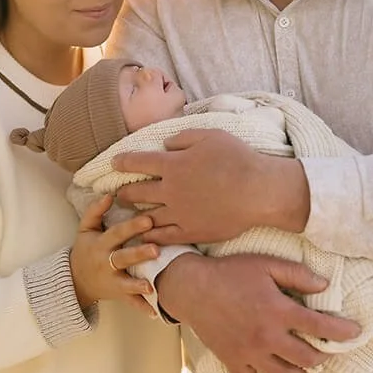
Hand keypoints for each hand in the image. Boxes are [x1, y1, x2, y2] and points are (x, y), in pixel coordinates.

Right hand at [69, 196, 159, 313]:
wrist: (75, 281)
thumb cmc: (85, 250)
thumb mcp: (85, 229)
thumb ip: (95, 211)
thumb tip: (109, 194)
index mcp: (100, 244)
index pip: (117, 233)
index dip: (132, 226)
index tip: (149, 219)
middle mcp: (106, 263)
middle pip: (123, 258)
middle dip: (139, 254)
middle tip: (156, 249)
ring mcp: (112, 281)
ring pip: (126, 283)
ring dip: (138, 285)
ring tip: (151, 286)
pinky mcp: (117, 295)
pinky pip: (130, 303)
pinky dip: (142, 308)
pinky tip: (155, 312)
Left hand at [113, 129, 309, 243]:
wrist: (258, 191)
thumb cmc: (237, 159)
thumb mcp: (210, 136)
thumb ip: (183, 138)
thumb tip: (166, 144)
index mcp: (173, 165)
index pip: (138, 163)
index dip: (123, 162)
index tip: (114, 163)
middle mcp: (170, 191)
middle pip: (137, 193)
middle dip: (123, 192)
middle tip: (116, 194)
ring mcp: (179, 214)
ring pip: (147, 217)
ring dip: (134, 215)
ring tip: (128, 216)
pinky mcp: (191, 231)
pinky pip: (164, 236)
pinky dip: (151, 236)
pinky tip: (145, 236)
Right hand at [157, 252, 359, 372]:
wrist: (192, 287)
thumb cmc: (230, 273)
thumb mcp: (266, 264)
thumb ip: (297, 275)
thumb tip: (324, 286)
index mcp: (278, 311)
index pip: (320, 326)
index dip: (342, 332)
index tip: (355, 333)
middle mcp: (266, 337)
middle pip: (306, 358)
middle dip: (323, 355)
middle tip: (326, 349)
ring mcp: (249, 353)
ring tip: (303, 366)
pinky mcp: (232, 361)